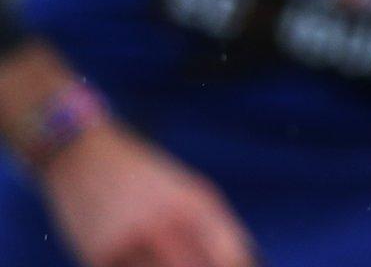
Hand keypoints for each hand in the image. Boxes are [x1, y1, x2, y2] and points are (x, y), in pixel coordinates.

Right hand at [42, 122, 257, 266]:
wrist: (85, 157)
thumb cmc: (150, 179)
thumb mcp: (192, 192)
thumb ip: (220, 229)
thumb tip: (243, 264)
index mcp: (194, 206)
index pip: (229, 256)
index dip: (237, 266)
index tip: (235, 266)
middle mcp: (162, 226)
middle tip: (194, 259)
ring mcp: (128, 245)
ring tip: (165, 256)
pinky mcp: (97, 258)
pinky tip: (143, 258)